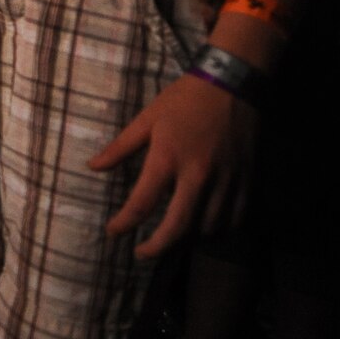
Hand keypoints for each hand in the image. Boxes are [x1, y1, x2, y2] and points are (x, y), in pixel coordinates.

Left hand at [89, 72, 256, 257]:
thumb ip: (120, 147)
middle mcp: (198, 175)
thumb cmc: (184, 99)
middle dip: (157, 247)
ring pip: (207, 228)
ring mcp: (226, 181)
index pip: (141, 203)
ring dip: (187, 239)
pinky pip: (235, 220)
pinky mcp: (248, 181)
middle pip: (178, 227)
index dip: (124, 224)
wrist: (234, 84)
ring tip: (171, 236)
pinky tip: (204, 228)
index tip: (113, 232)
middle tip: (142, 253)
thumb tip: (92, 167)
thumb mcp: (147, 118)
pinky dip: (218, 230)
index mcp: (168, 157)